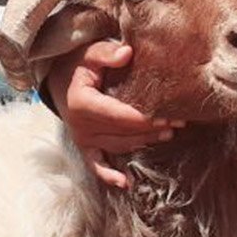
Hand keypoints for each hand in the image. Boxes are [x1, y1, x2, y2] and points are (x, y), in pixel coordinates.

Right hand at [46, 41, 182, 187]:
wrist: (59, 81)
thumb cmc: (79, 65)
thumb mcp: (90, 52)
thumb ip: (107, 52)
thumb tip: (127, 53)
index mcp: (82, 104)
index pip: (120, 116)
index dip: (146, 118)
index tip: (169, 115)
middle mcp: (81, 126)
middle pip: (123, 133)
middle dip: (151, 129)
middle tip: (178, 122)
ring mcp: (83, 139)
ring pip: (119, 146)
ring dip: (143, 143)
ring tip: (168, 134)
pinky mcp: (84, 147)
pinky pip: (96, 165)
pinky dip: (109, 175)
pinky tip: (126, 184)